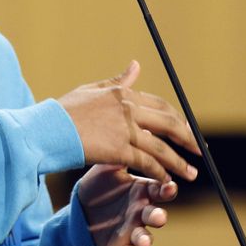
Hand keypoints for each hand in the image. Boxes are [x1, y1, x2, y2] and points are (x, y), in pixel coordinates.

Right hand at [58, 61, 199, 182]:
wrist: (46, 129)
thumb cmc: (63, 112)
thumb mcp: (91, 90)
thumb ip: (117, 81)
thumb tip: (136, 65)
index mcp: (122, 93)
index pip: (159, 104)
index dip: (176, 118)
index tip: (186, 129)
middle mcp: (127, 108)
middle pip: (168, 122)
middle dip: (188, 137)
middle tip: (199, 150)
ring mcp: (124, 128)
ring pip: (161, 146)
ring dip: (179, 162)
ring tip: (191, 173)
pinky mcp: (118, 149)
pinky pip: (146, 162)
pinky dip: (159, 172)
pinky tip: (167, 180)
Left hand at [79, 164, 178, 245]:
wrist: (81, 209)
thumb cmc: (101, 185)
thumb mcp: (109, 167)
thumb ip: (123, 154)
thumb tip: (140, 130)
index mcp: (142, 190)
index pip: (160, 188)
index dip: (167, 189)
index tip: (170, 186)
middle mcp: (141, 211)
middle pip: (155, 214)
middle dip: (158, 216)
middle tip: (158, 216)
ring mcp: (133, 230)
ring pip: (145, 236)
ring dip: (146, 239)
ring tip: (144, 240)